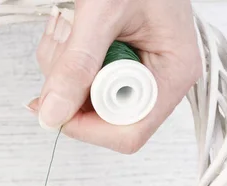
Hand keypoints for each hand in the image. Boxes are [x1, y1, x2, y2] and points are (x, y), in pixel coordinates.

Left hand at [29, 0, 201, 153]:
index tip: (57, 104)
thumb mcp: (103, 12)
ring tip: (67, 26)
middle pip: (103, 117)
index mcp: (173, 73)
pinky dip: (64, 57)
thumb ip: (78, 64)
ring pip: (85, 97)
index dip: (88, 127)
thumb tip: (53, 114)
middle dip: (71, 86)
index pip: (130, 132)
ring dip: (62, 66)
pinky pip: (81, 77)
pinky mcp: (117, 63)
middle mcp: (158, 80)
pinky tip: (68, 28)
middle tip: (63, 44)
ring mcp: (137, 72)